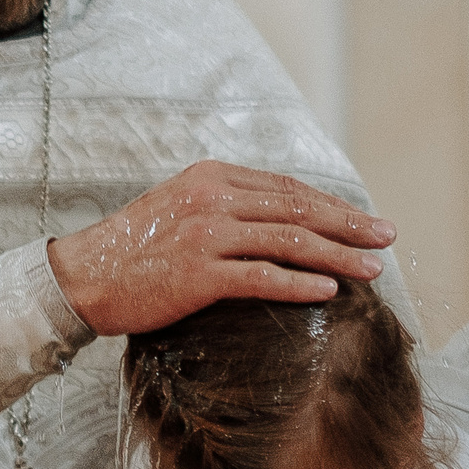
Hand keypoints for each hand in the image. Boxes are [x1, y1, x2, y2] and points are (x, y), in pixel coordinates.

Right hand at [47, 161, 396, 336]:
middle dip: (349, 224)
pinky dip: (300, 283)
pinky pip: (262, 277)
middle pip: (298, 209)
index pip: (286, 187)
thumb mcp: (177, 209)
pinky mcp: (198, 274)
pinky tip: (329, 291)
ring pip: (289, 241)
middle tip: (386, 236)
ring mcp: (206, 234)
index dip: (331, 204)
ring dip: (338, 255)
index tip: (362, 218)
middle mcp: (213, 198)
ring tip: (372, 267)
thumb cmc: (130, 250)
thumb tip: (271, 220)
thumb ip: (222, 207)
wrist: (81, 276)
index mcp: (211, 177)